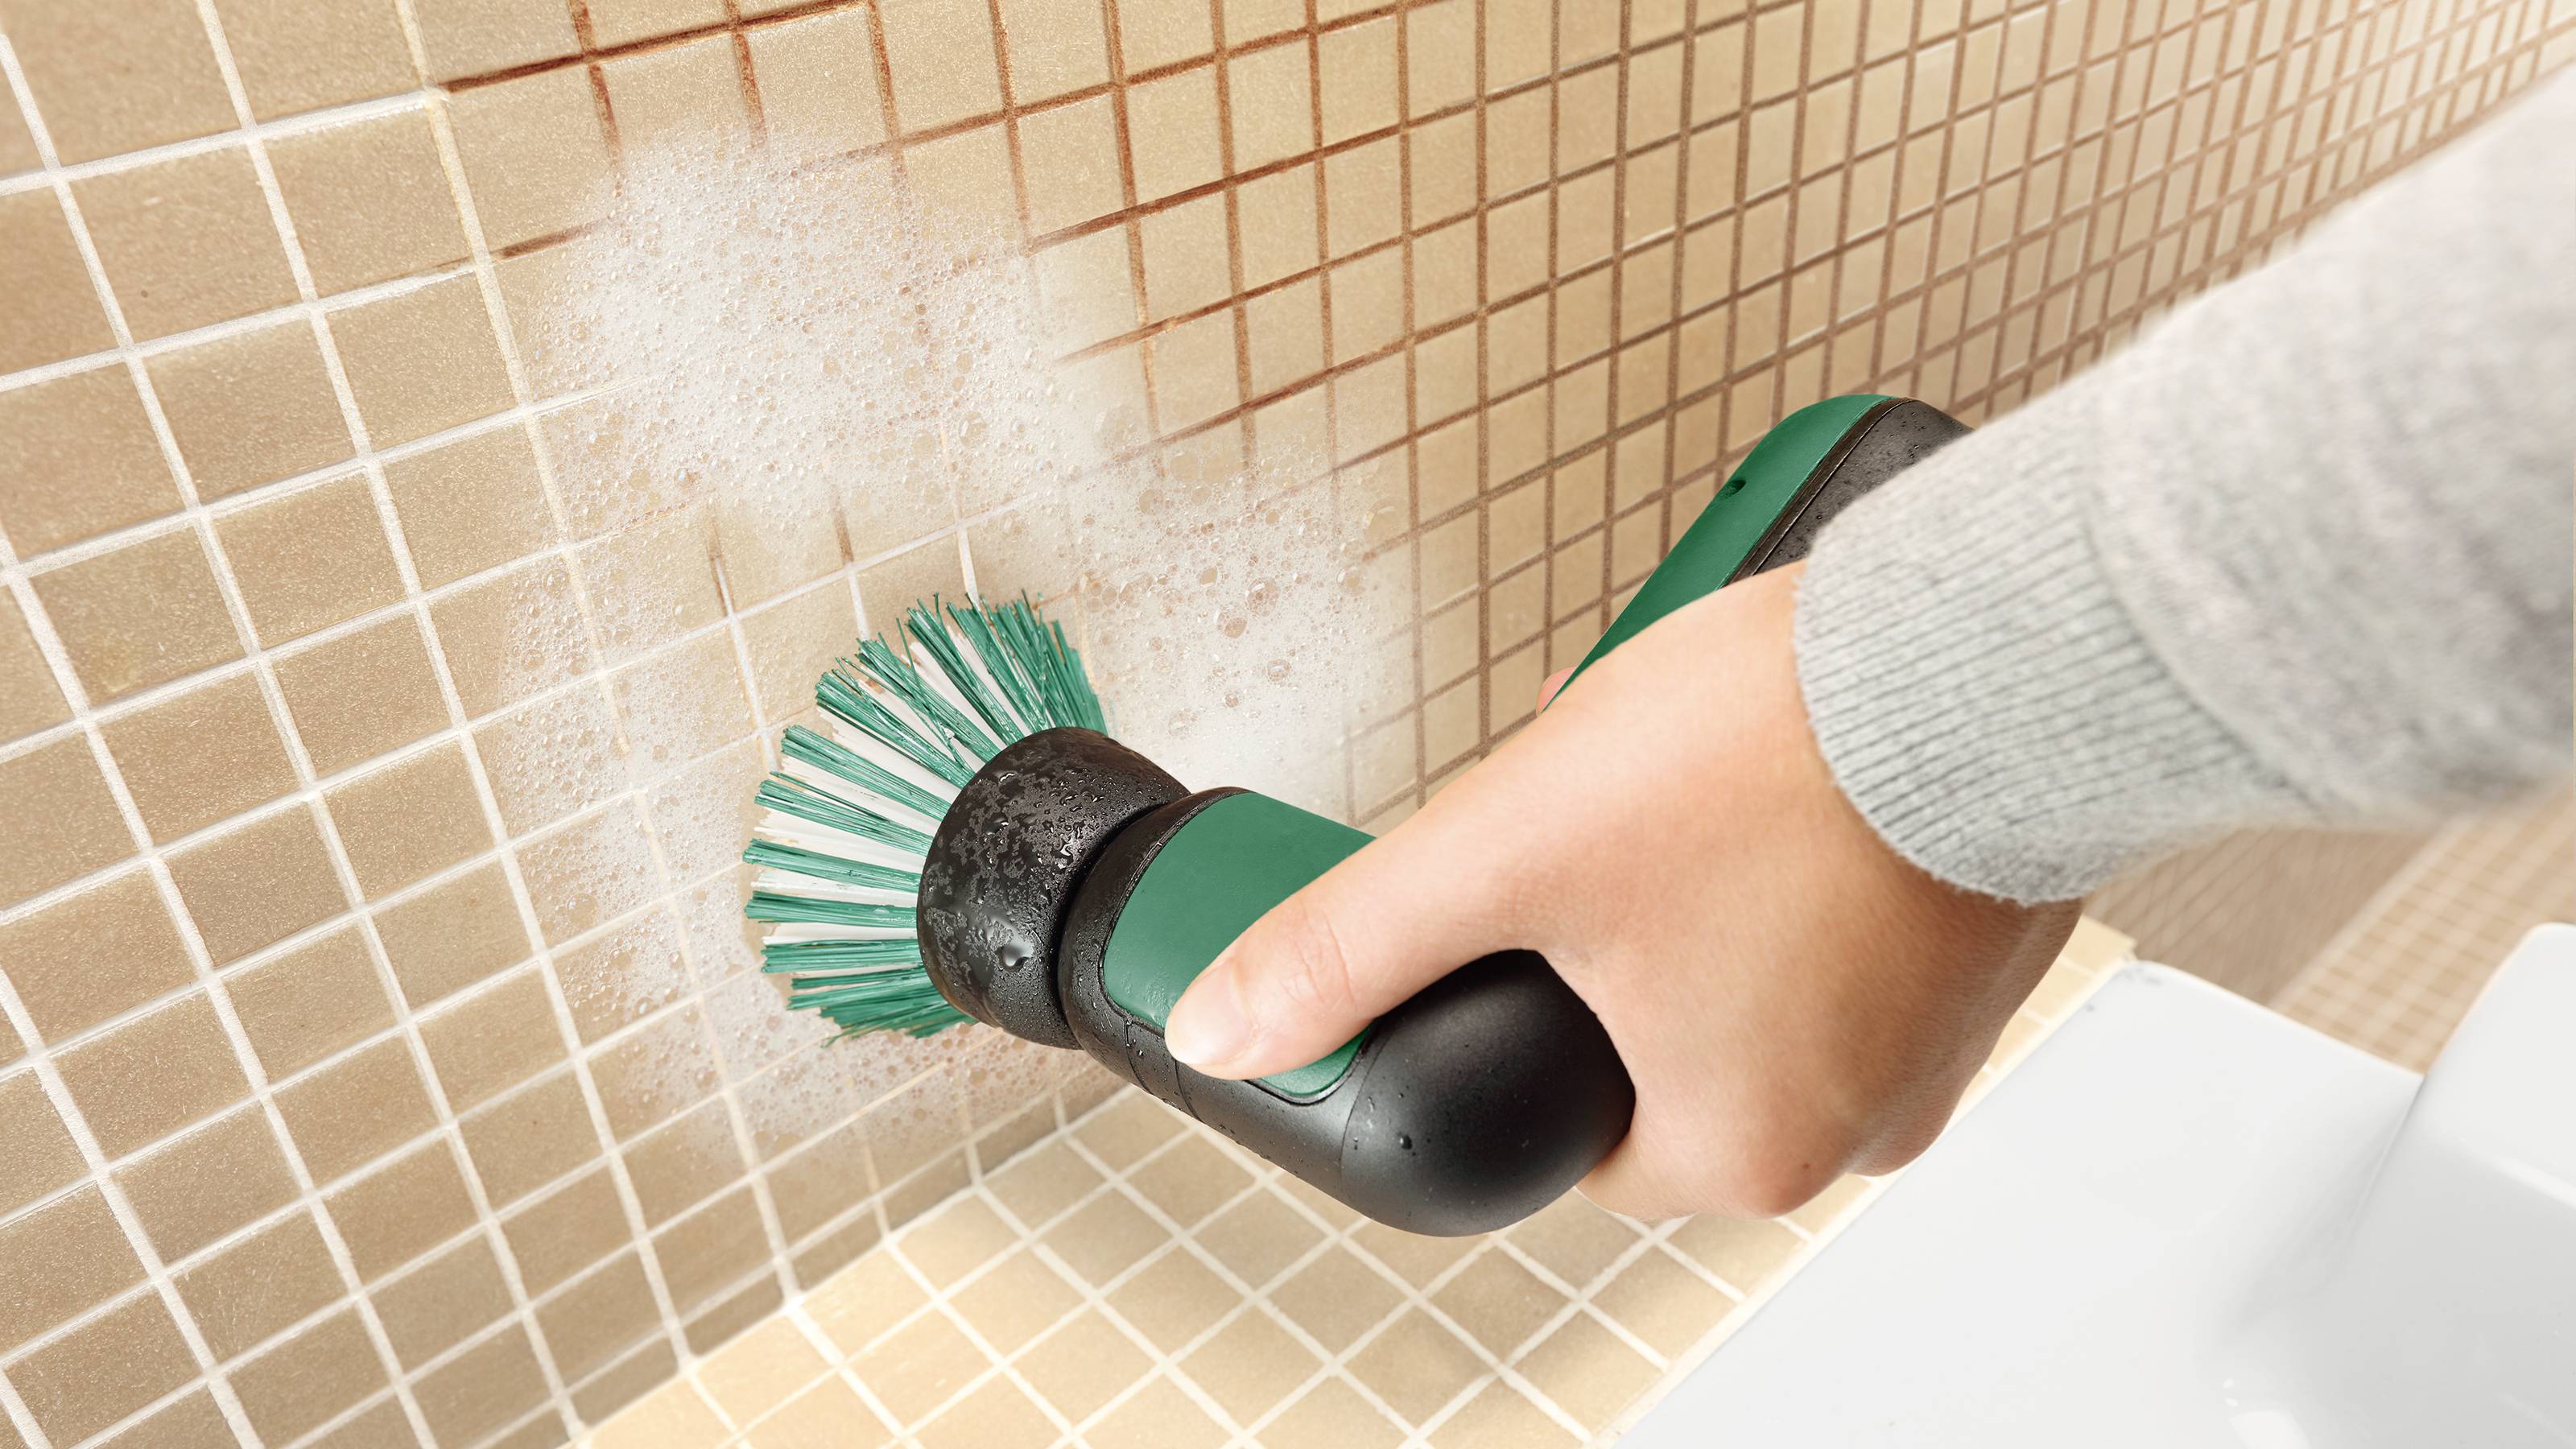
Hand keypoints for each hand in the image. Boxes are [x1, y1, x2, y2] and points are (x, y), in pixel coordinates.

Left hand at [1162, 562, 2079, 1218]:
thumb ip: (1354, 947)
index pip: (1560, 1126)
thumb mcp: (1508, 848)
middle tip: (1589, 821)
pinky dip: (1783, 852)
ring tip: (1675, 770)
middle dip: (1596, 922)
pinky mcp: (1977, 946)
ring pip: (1741, 966)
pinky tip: (1761, 765)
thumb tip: (1229, 1027)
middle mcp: (1853, 1124)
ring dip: (1684, 876)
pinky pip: (1836, 920)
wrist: (1992, 638)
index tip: (1507, 923)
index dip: (1510, 1010)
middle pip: (1646, 1039)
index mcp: (1737, 1149)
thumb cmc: (1783, 756)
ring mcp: (1931, 1038)